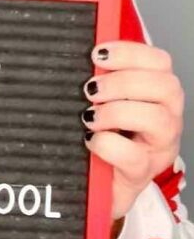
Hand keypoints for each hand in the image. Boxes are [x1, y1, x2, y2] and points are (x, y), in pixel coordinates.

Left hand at [82, 41, 184, 221]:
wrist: (95, 186)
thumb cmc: (98, 137)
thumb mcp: (99, 103)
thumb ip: (97, 78)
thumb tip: (73, 52)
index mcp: (156, 95)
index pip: (160, 62)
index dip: (130, 52)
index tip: (97, 54)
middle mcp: (165, 119)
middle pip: (166, 86)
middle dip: (123, 82)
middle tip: (90, 89)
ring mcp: (157, 148)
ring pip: (158, 119)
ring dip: (117, 111)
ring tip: (90, 117)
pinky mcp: (141, 174)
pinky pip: (133, 156)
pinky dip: (108, 144)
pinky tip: (89, 140)